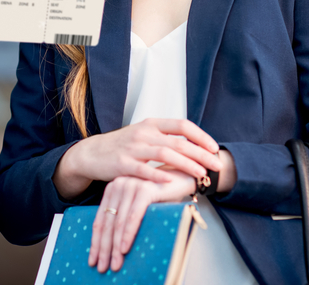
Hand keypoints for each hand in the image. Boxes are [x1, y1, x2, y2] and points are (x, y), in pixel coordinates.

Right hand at [52, 118, 220, 198]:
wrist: (92, 153)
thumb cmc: (123, 146)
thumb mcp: (144, 135)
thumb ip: (166, 138)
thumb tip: (196, 147)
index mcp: (151, 124)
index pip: (182, 125)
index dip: (200, 136)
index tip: (214, 148)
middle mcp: (143, 133)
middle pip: (178, 142)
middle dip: (201, 154)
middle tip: (216, 165)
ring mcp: (132, 148)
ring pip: (164, 154)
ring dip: (185, 164)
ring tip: (200, 174)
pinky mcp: (122, 164)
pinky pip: (143, 170)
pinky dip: (158, 176)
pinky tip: (171, 183)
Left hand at [89, 169, 195, 272]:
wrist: (182, 178)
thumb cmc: (160, 195)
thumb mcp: (136, 205)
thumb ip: (124, 215)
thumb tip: (111, 246)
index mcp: (112, 189)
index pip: (100, 220)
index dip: (95, 242)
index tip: (92, 259)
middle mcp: (118, 185)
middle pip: (107, 223)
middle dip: (104, 248)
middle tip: (102, 267)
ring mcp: (130, 185)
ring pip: (118, 222)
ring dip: (115, 246)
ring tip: (115, 264)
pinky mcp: (144, 189)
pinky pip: (133, 216)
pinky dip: (128, 234)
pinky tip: (124, 248)